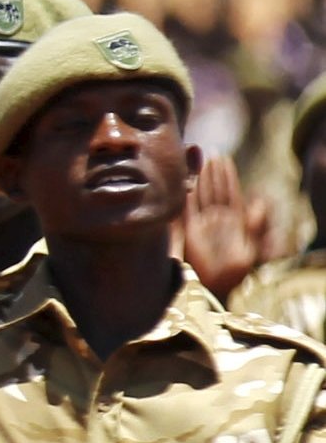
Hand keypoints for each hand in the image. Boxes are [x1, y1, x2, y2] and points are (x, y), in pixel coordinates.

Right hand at [180, 153, 260, 295]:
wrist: (212, 289)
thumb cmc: (233, 274)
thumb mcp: (249, 250)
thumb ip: (253, 227)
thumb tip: (258, 203)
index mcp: (233, 222)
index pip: (230, 193)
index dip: (227, 177)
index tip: (224, 160)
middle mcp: (216, 220)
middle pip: (214, 191)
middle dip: (213, 173)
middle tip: (211, 153)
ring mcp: (201, 224)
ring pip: (200, 196)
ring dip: (200, 179)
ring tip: (199, 160)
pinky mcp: (187, 231)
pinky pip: (185, 208)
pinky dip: (185, 195)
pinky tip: (185, 181)